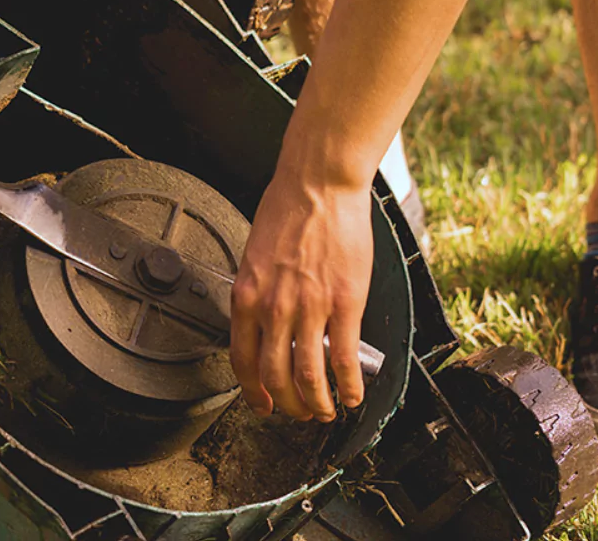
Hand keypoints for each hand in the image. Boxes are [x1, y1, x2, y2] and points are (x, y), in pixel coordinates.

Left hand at [231, 160, 372, 422]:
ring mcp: (309, 308)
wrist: (318, 185)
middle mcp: (273, 308)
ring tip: (327, 412)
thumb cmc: (287, 211)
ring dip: (319, 404)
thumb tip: (268, 326)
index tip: (263, 404)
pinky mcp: (345, 303)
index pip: (242, 360)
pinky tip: (355, 394)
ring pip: (310, 377)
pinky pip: (346, 358)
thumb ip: (259, 295)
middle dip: (288, 405)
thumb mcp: (255, 257)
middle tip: (300, 413)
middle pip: (275, 377)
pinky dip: (351, 385)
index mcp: (246, 297)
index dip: (253, 391)